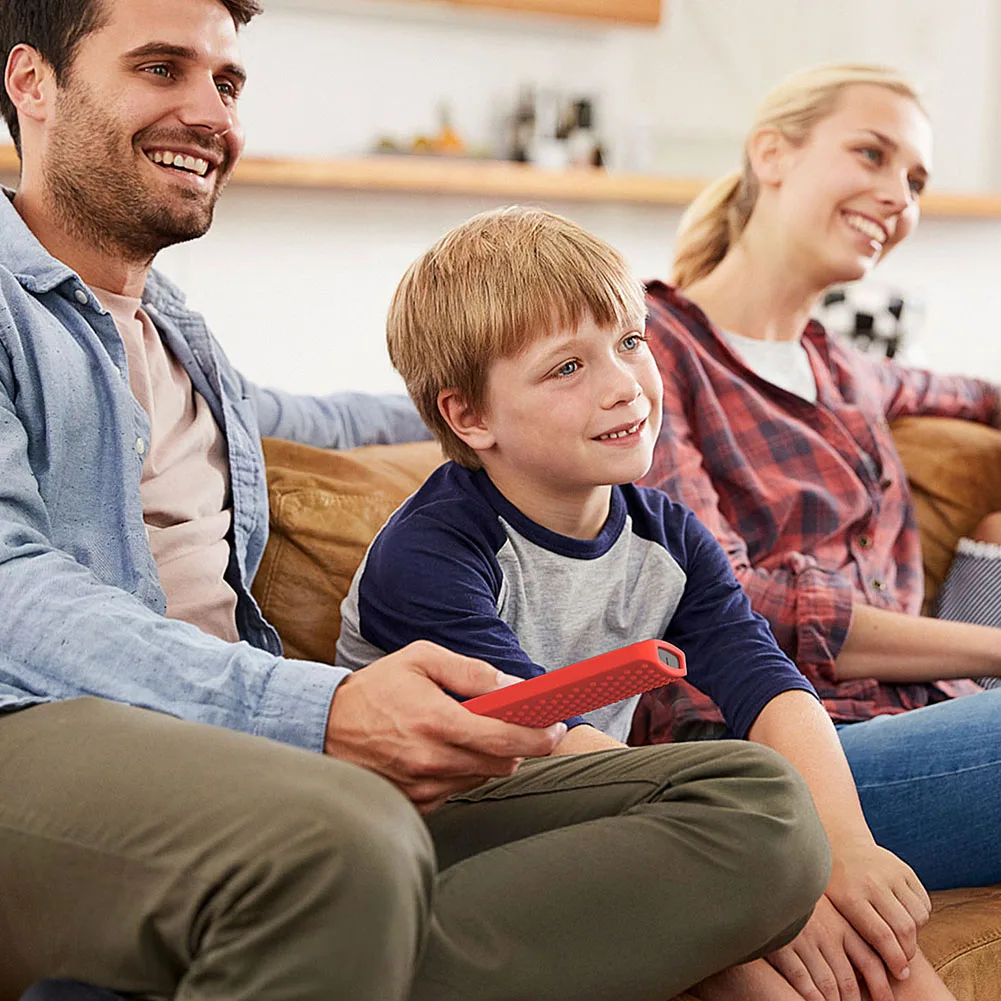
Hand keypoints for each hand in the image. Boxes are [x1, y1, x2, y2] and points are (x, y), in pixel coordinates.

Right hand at [325, 641, 565, 811]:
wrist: (323, 726)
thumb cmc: (376, 689)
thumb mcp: (421, 660)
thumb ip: (471, 672)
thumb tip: (514, 686)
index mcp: (436, 721)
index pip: (505, 739)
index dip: (540, 736)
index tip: (556, 728)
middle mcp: (431, 760)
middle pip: (502, 765)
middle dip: (518, 745)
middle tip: (519, 724)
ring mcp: (422, 787)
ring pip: (482, 778)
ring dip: (490, 758)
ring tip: (472, 732)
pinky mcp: (416, 803)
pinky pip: (459, 790)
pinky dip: (464, 771)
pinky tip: (446, 750)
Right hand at [768, 894, 893, 1000]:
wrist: (770, 881)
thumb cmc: (803, 903)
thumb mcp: (830, 911)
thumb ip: (849, 933)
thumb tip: (875, 967)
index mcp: (842, 924)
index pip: (870, 962)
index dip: (882, 986)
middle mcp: (826, 933)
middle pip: (849, 980)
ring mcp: (803, 939)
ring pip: (828, 985)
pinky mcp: (782, 945)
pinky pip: (801, 979)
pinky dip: (812, 996)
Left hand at [824, 837, 930, 981]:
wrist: (841, 845)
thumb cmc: (834, 885)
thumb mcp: (832, 908)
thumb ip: (847, 935)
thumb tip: (862, 975)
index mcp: (850, 895)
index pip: (881, 936)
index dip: (895, 960)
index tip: (901, 974)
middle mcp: (872, 882)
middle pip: (904, 929)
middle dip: (907, 953)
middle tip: (904, 963)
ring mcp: (890, 873)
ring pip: (917, 917)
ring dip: (915, 935)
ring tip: (902, 939)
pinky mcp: (905, 869)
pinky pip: (923, 903)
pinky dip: (920, 917)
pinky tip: (906, 919)